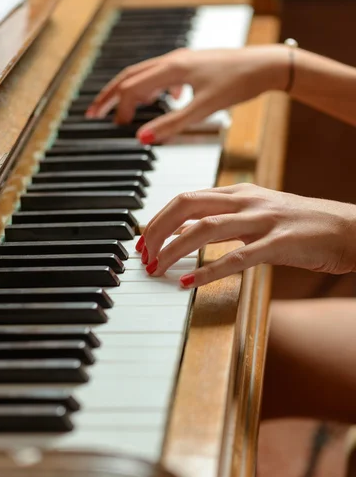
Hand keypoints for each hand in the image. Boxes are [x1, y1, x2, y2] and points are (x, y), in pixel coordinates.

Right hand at [87, 46, 287, 142]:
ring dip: (131, 92)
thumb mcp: (203, 109)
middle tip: (93, 112)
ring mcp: (183, 61)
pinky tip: (168, 98)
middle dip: (111, 95)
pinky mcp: (194, 65)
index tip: (115, 128)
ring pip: (146, 75)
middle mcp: (172, 60)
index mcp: (171, 69)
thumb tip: (143, 138)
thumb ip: (172, 124)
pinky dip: (156, 88)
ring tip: (122, 109)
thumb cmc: (238, 83)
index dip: (118, 108)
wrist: (265, 66)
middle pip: (131, 76)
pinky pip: (165, 75)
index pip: (131, 88)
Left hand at [137, 183, 355, 287]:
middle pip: (187, 207)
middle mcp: (246, 201)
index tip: (142, 240)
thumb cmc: (300, 222)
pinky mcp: (279, 243)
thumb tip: (183, 231)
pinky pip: (236, 258)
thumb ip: (221, 218)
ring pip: (205, 229)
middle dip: (157, 230)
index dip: (158, 218)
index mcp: (238, 192)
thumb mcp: (255, 213)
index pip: (186, 198)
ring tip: (157, 268)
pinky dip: (208, 272)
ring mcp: (263, 220)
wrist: (347, 228)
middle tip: (143, 255)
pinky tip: (188, 284)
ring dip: (174, 250)